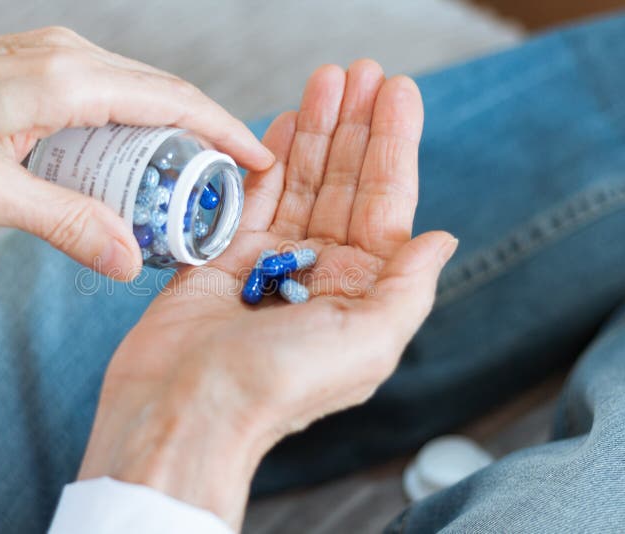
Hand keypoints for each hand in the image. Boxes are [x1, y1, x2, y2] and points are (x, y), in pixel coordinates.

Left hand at [0, 27, 272, 278]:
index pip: (172, 100)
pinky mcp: (46, 61)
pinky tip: (136, 159)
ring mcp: (59, 52)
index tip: (259, 159)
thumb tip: (129, 260)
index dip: (224, 130)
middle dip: (207, 134)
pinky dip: (140, 121)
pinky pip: (114, 87)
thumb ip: (65, 224)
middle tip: (229, 184)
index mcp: (65, 81)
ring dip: (173, 129)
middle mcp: (70, 55)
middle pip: (166, 91)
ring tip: (189, 180)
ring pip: (142, 87)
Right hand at [80, 60, 456, 528]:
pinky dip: (268, 160)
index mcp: (360, 292)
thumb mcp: (365, 344)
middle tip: (358, 71)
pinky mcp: (224, 259)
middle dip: (354, 126)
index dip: (393, 145)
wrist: (185, 410)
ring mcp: (271, 264)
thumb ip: (406, 288)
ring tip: (324, 80)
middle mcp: (321, 274)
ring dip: (314, 131)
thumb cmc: (275, 387)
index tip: (396, 92)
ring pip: (299, 183)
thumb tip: (439, 239)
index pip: (385, 204)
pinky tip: (283, 124)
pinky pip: (253, 198)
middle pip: (344, 184)